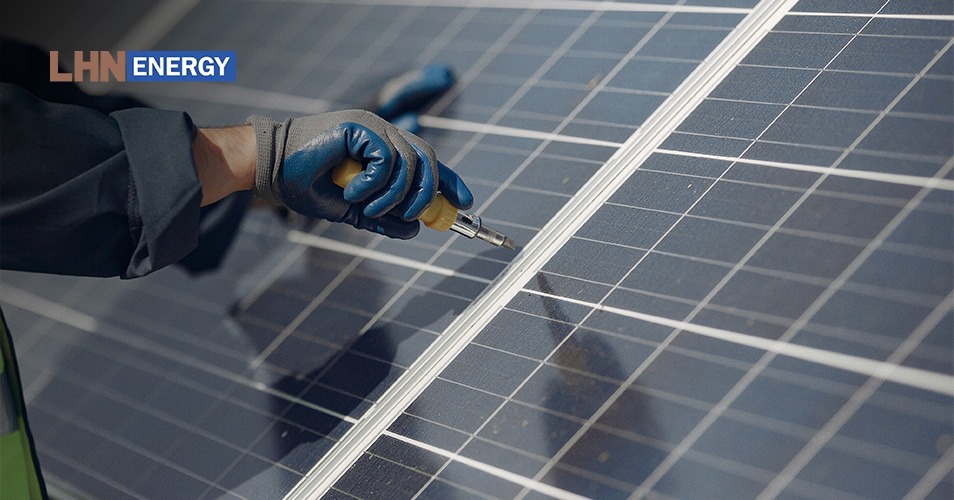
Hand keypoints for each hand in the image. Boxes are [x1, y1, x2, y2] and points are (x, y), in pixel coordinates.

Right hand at [246, 110, 472, 238]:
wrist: (269, 169)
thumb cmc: (303, 183)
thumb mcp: (351, 209)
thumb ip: (381, 217)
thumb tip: (413, 230)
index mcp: (382, 147)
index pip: (426, 161)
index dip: (449, 182)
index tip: (466, 204)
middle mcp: (382, 133)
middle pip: (427, 161)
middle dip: (426, 195)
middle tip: (410, 217)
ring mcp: (372, 126)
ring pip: (410, 164)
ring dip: (393, 196)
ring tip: (367, 208)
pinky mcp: (360, 126)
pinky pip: (388, 159)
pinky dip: (376, 184)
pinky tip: (353, 192)